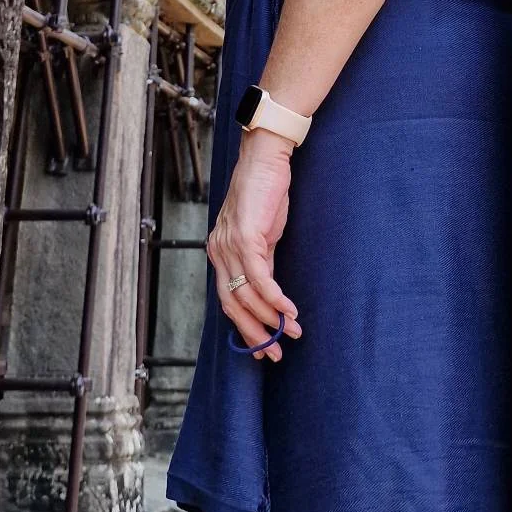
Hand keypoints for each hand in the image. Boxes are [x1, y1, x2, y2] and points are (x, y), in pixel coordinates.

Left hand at [207, 129, 301, 359]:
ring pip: (246, 296)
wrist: (265, 158)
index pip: (227, 300)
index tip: (263, 347)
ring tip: (293, 332)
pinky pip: (260, 279)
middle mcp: (218, 251)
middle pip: (232, 305)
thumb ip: (262, 261)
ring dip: (271, 319)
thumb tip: (270, 294)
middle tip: (276, 353)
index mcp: (219, 252)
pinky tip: (290, 311)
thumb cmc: (265, 193)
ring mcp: (229, 245)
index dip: (244, 327)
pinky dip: (276, 299)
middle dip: (255, 333)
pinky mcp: (245, 237)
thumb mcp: (263, 233)